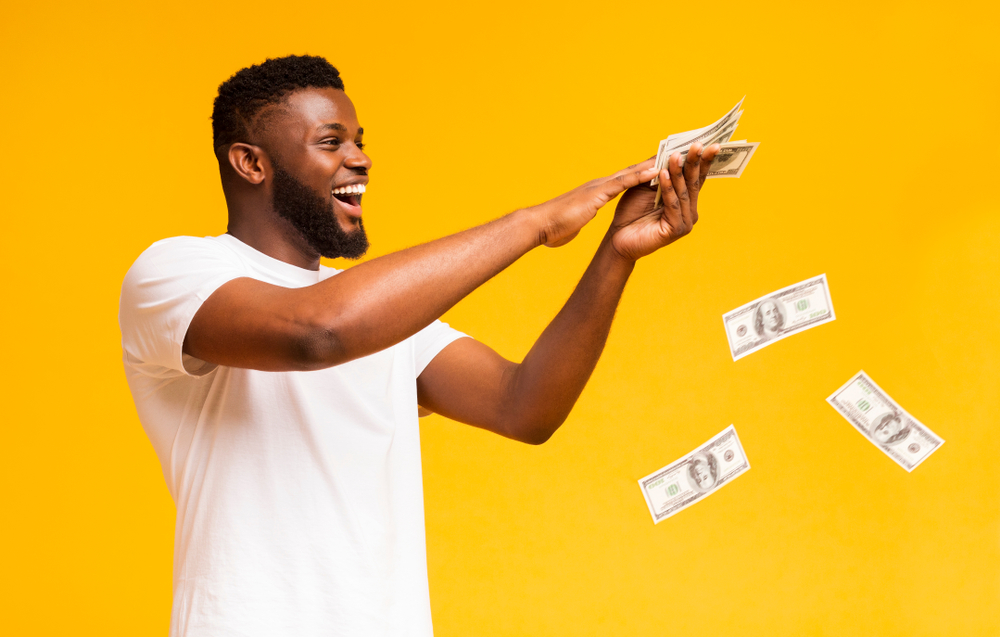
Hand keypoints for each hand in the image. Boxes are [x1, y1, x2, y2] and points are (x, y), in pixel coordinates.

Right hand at [525, 160, 659, 247]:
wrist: (540, 226)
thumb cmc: (554, 227)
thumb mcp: (573, 221)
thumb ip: (578, 217)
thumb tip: (576, 220)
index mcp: (596, 192)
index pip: (624, 179)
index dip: (642, 171)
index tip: (660, 164)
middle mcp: (600, 185)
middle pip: (632, 170)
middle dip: (652, 162)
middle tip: (673, 152)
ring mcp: (599, 187)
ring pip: (631, 172)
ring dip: (652, 164)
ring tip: (671, 156)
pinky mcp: (597, 194)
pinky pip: (623, 183)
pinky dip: (640, 176)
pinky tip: (655, 171)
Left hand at [608, 142, 719, 261]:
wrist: (618, 237)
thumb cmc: (632, 212)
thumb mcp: (646, 186)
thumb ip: (659, 170)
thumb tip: (670, 149)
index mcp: (685, 200)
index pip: (696, 176)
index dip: (703, 160)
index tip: (708, 142)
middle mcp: (689, 211)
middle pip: (693, 182)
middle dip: (695, 162)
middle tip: (698, 144)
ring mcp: (685, 222)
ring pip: (683, 192)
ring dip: (678, 172)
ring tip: (675, 155)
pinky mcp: (675, 230)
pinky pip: (673, 205)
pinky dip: (668, 189)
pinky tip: (663, 174)